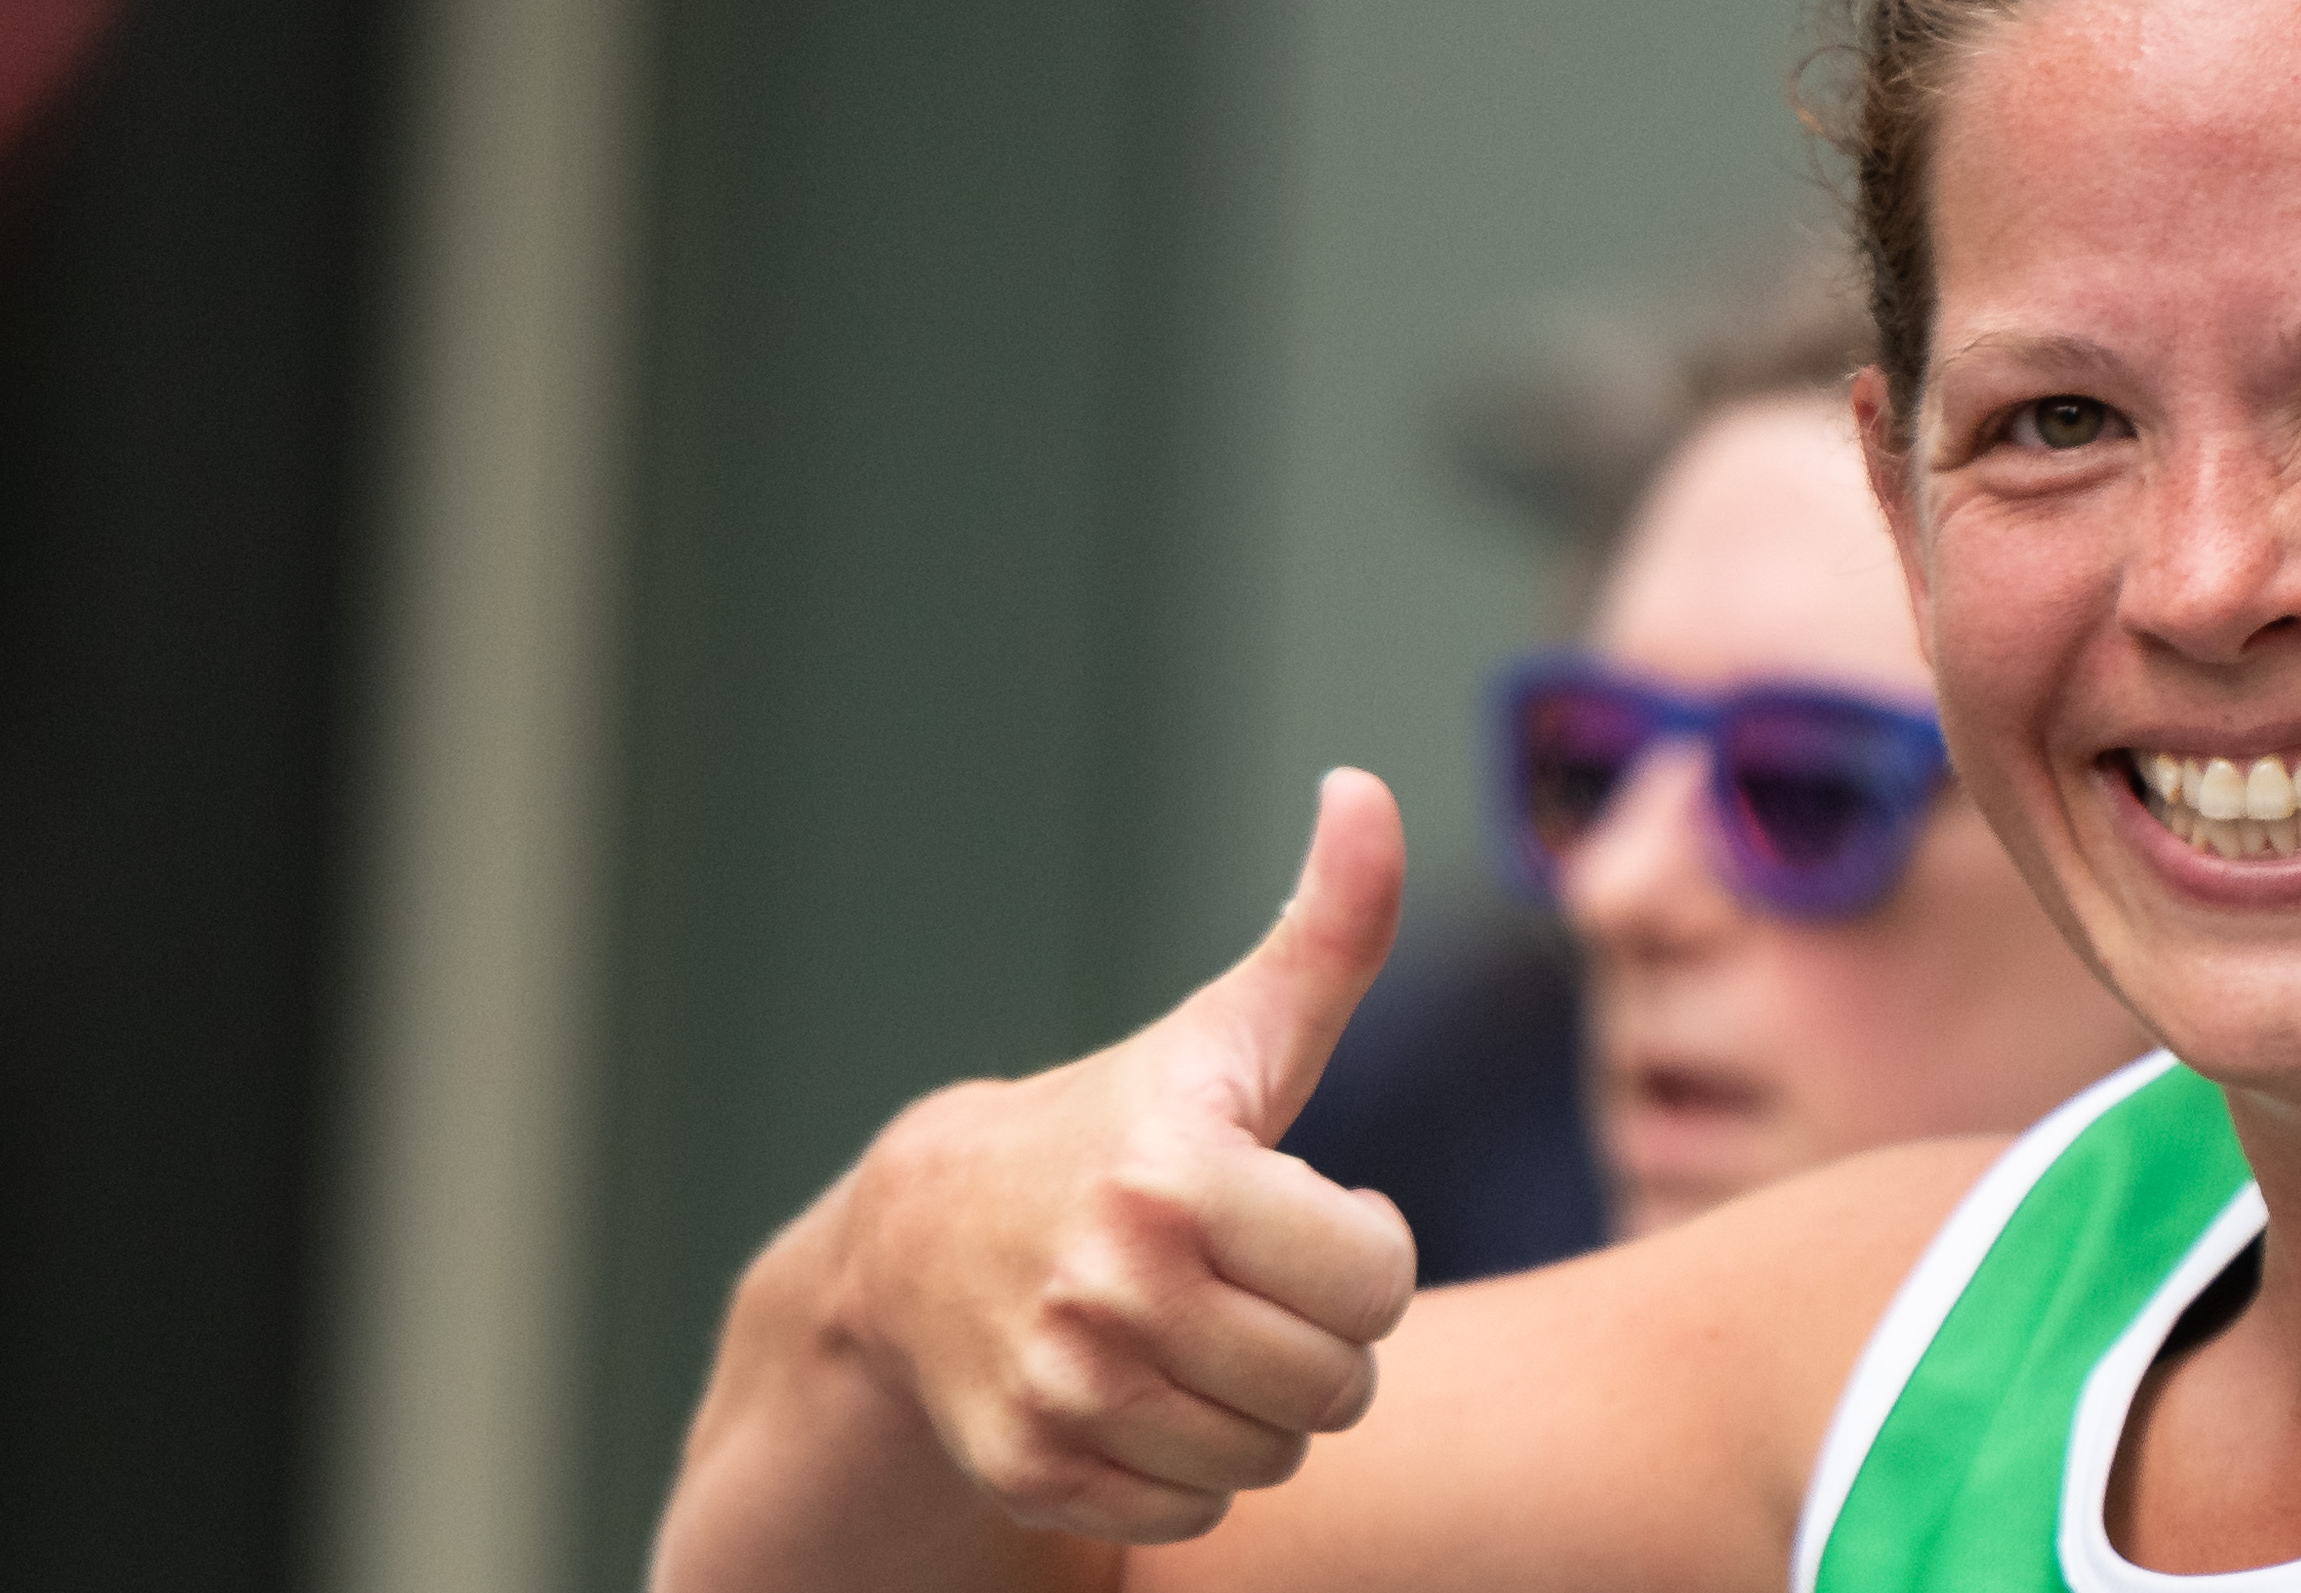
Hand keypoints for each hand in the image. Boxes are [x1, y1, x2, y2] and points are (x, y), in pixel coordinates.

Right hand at [812, 770, 1429, 1542]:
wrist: (924, 1246)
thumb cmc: (1120, 1130)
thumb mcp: (1226, 1035)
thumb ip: (1325, 929)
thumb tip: (1367, 790)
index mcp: (1173, 1176)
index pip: (1376, 1277)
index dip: (1361, 1250)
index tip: (1303, 1215)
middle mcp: (1109, 1288)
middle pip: (1334, 1383)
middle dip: (1319, 1338)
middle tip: (1257, 1287)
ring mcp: (1064, 1388)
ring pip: (1270, 1457)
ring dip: (1259, 1409)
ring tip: (1205, 1337)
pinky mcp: (1033, 1470)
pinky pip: (1193, 1509)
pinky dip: (1187, 1468)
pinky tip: (1147, 1393)